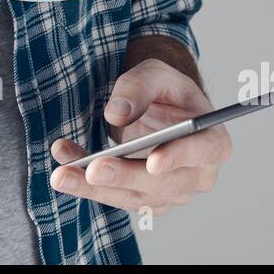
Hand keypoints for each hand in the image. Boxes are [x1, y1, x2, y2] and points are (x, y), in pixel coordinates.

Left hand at [49, 58, 230, 213]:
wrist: (158, 108)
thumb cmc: (166, 91)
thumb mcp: (154, 74)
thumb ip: (138, 88)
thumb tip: (116, 113)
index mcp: (212, 140)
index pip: (203, 152)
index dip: (179, 158)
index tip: (153, 162)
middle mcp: (197, 174)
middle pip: (162, 183)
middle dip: (124, 176)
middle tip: (93, 169)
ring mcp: (171, 193)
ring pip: (133, 197)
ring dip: (94, 187)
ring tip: (61, 173)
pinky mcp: (145, 200)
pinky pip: (114, 196)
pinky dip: (86, 184)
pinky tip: (63, 167)